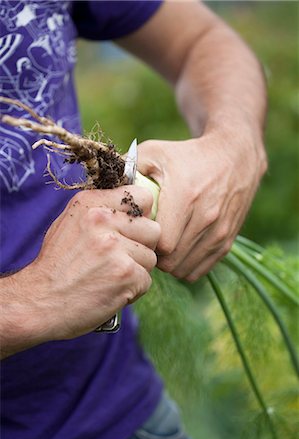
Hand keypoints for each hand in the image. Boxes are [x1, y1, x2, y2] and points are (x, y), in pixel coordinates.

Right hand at [9, 186, 159, 344]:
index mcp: (91, 204)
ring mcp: (115, 248)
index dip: (140, 216)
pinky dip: (132, 290)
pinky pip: (146, 280)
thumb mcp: (70, 224)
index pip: (142, 197)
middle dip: (141, 247)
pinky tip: (110, 290)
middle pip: (153, 230)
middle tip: (118, 259)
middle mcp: (104, 221)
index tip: (129, 230)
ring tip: (110, 276)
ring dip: (136, 270)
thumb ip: (102, 211)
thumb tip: (137, 208)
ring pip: (151, 257)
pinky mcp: (125, 274)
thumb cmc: (56, 265)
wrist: (39, 302)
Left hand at [137, 127, 266, 280]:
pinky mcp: (227, 242)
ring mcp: (219, 232)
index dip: (145, 242)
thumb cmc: (187, 155)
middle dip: (154, 256)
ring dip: (168, 263)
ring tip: (161, 245)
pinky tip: (177, 250)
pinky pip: (198, 271)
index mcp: (185, 197)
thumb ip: (127, 170)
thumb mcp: (154, 153)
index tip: (138, 232)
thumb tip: (101, 188)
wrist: (234, 158)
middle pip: (170, 261)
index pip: (160, 243)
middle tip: (146, 242)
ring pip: (183, 269)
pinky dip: (184, 266)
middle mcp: (206, 218)